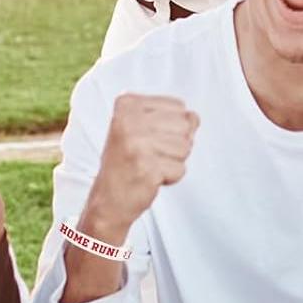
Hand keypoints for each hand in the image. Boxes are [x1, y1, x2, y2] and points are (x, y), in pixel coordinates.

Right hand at [82, 93, 198, 240]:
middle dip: (175, 144)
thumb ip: (171, 118)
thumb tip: (195, 117)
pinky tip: (151, 177)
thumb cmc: (126, 162)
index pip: (178, 106)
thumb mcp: (142, 129)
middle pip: (184, 126)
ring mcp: (138, 144)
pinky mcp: (148, 168)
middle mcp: (130, 120)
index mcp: (128, 104)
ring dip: (173, 161)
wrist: (108, 198)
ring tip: (150, 165)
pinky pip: (181, 169)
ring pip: (185, 147)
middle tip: (151, 153)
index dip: (172, 127)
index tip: (148, 137)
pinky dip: (171, 177)